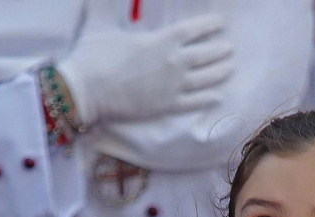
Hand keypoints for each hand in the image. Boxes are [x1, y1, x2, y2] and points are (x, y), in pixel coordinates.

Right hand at [57, 15, 233, 126]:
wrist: (84, 91)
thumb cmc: (93, 54)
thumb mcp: (100, 21)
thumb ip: (107, 1)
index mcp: (161, 40)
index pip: (193, 29)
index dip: (209, 24)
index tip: (220, 22)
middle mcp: (173, 63)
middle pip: (205, 55)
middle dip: (219, 50)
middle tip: (229, 48)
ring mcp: (171, 87)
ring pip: (205, 79)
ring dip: (220, 72)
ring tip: (230, 67)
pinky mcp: (165, 107)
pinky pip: (193, 103)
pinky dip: (207, 99)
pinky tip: (218, 96)